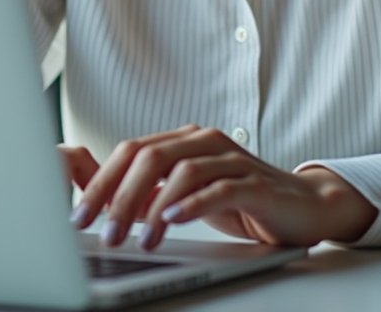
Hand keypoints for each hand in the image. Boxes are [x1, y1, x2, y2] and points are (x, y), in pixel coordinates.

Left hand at [63, 126, 375, 249]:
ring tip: (140, 239)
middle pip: (149, 156)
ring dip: (154, 208)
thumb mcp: (180, 196)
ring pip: (181, 171)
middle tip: (104, 232)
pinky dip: (192, 204)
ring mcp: (232, 159)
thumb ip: (141, 191)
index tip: (78, 216)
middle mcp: (204, 141)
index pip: (130, 151)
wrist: (302, 207)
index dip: (99, 182)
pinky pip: (219, 187)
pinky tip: (173, 221)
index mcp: (183, 140)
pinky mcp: (256, 183)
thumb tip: (88, 187)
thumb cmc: (238, 200)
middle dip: (119, 195)